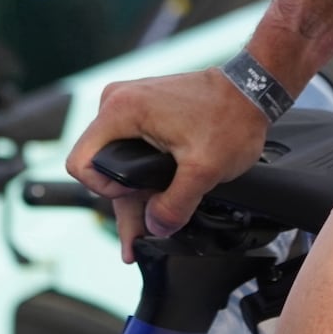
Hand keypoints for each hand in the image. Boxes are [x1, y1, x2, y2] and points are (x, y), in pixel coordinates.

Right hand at [65, 69, 270, 260]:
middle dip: (121, 204)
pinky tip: (151, 203)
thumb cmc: (229, 117)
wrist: (251, 90)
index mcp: (121, 111)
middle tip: (134, 243)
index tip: (137, 199)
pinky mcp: (142, 110)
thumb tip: (155, 227)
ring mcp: (129, 104)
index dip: (105, 190)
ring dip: (132, 193)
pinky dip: (141, 176)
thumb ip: (175, 204)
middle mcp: (116, 103)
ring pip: (117, 160)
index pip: (82, 163)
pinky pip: (131, 148)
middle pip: (100, 166)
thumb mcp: (204, 170)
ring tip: (144, 231)